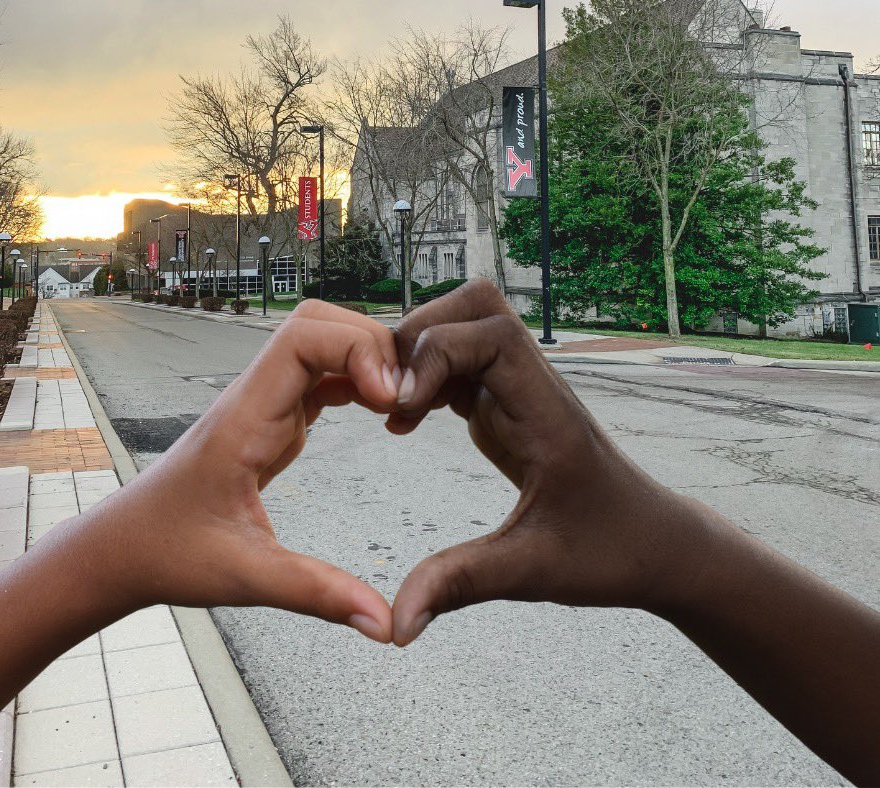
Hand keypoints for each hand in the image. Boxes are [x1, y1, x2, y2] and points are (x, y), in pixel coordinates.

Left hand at [56, 300, 401, 641]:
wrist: (123, 547)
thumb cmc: (167, 552)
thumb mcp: (246, 577)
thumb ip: (318, 594)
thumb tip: (385, 624)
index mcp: (245, 418)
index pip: (304, 338)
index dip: (358, 351)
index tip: (390, 397)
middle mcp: (255, 398)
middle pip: (320, 323)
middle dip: (373, 343)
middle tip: (406, 395)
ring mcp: (264, 403)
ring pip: (323, 342)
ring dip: (368, 358)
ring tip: (402, 403)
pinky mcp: (273, 418)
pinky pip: (323, 375)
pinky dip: (359, 379)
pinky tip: (381, 409)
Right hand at [387, 280, 706, 645]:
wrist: (655, 543)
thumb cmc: (610, 551)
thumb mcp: (532, 571)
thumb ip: (461, 586)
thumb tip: (395, 625)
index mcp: (546, 411)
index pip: (492, 334)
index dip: (436, 353)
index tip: (400, 408)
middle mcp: (533, 387)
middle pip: (474, 307)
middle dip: (419, 336)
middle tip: (385, 395)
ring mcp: (520, 391)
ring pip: (463, 328)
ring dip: (418, 355)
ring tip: (391, 411)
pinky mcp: (507, 406)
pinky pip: (459, 365)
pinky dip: (425, 379)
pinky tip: (405, 423)